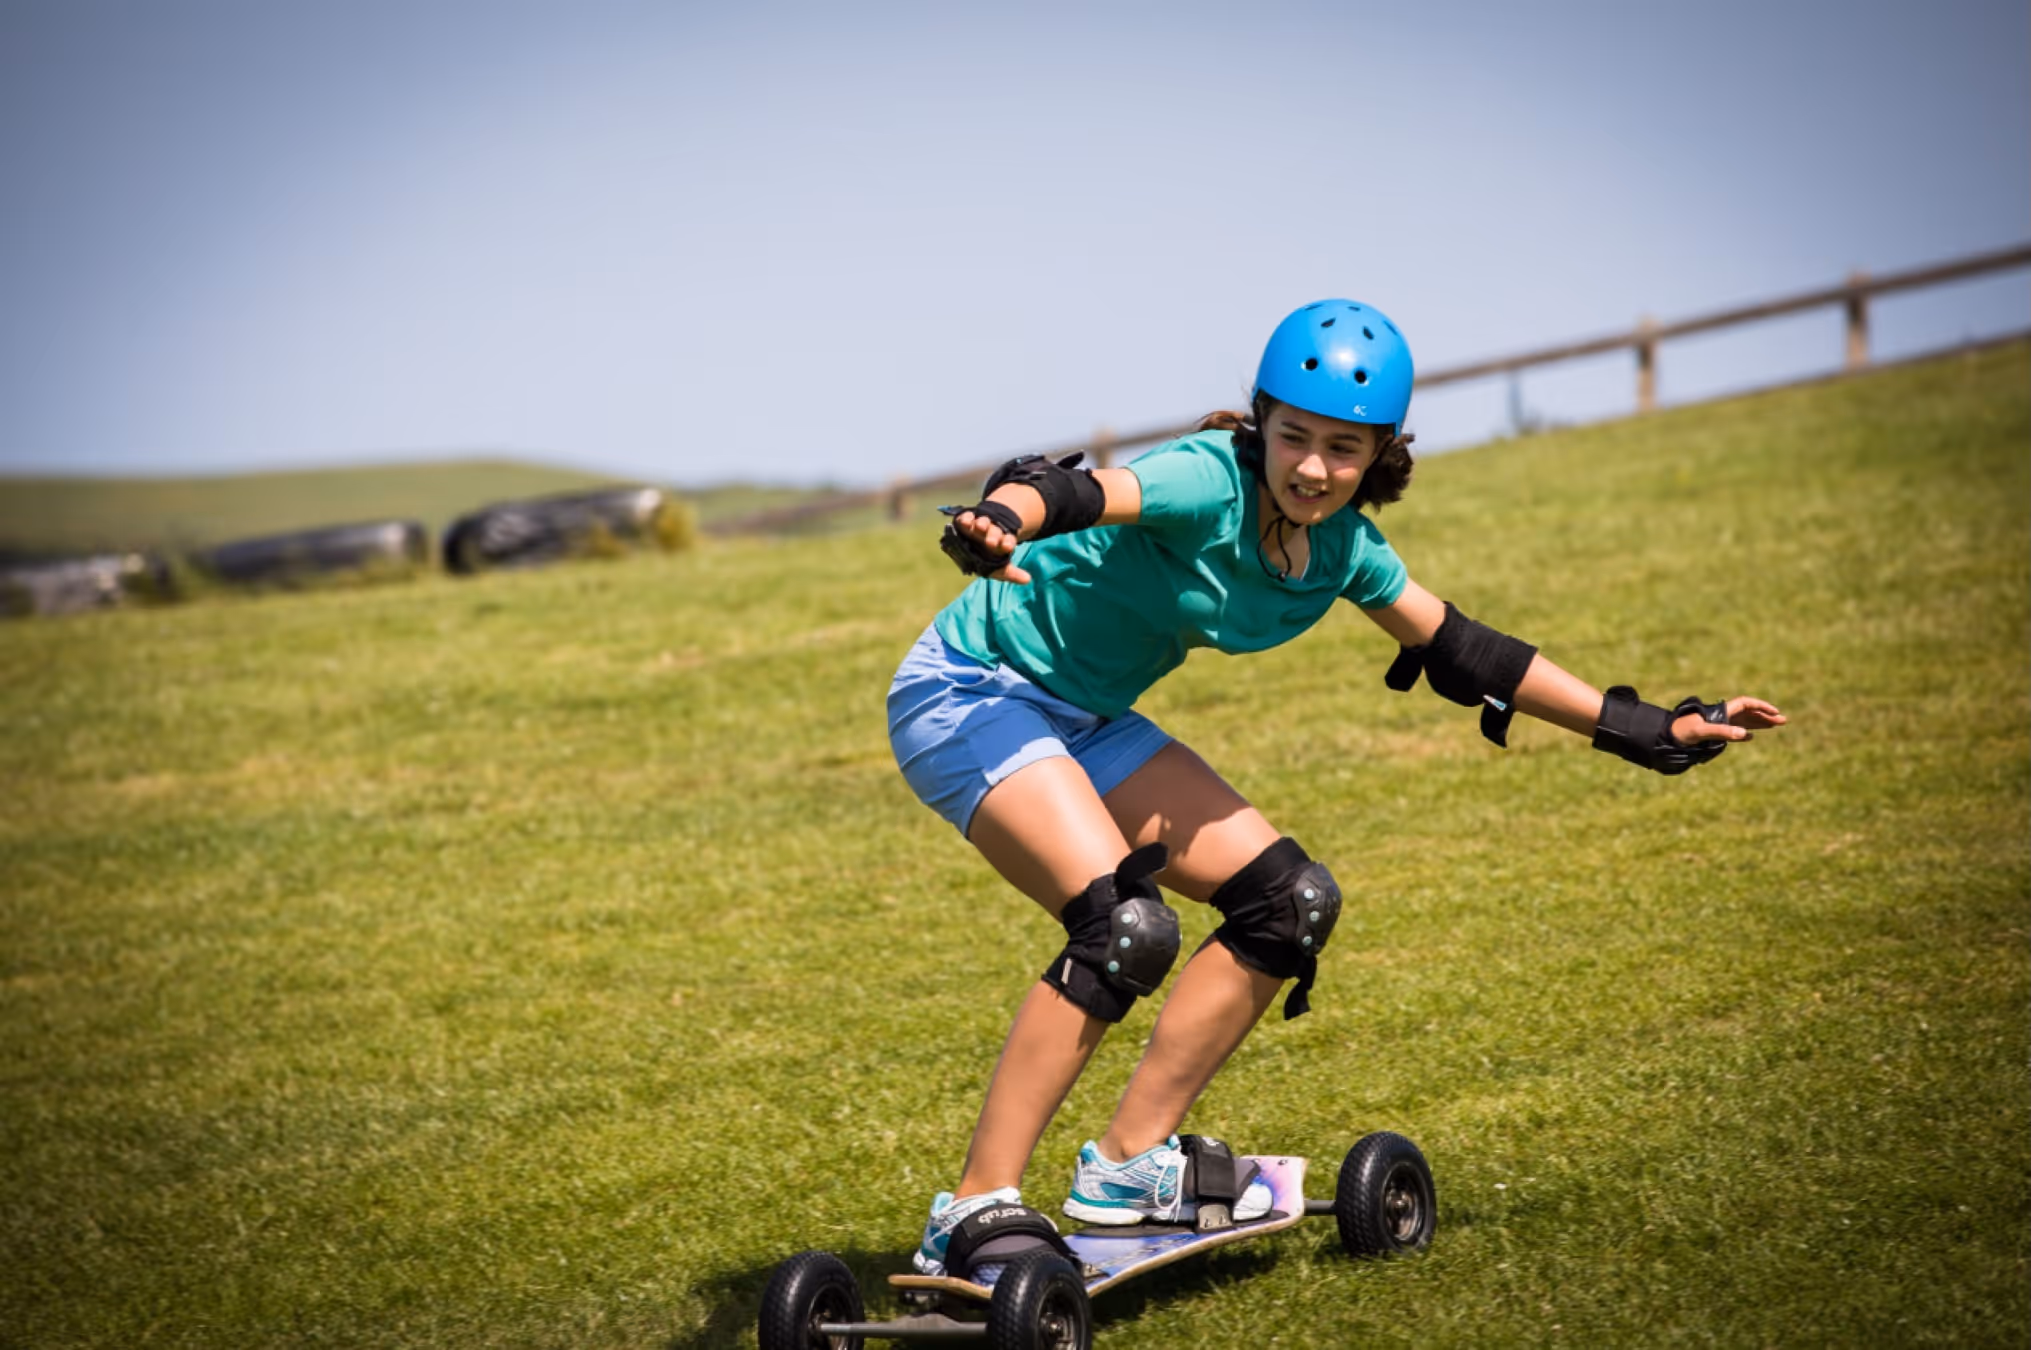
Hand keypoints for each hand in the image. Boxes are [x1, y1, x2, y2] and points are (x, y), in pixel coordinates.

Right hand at [946, 507, 1031, 584]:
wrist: (971, 547)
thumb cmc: (986, 559)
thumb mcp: (998, 569)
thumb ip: (1010, 574)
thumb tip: (1027, 580)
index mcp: (1002, 542)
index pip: (1008, 541)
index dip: (1007, 543)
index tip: (1007, 547)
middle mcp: (992, 532)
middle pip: (995, 532)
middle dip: (993, 536)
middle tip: (991, 542)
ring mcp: (979, 525)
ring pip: (983, 522)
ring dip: (982, 524)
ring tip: (980, 526)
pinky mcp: (966, 521)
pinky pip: (967, 517)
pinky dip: (967, 518)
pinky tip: (966, 521)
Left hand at [1670, 696, 1785, 746]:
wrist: (1665, 737)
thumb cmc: (1681, 732)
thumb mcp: (1700, 732)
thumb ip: (1721, 732)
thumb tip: (1744, 734)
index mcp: (1720, 712)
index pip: (1745, 704)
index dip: (1761, 706)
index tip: (1775, 712)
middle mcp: (1721, 715)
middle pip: (1748, 712)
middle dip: (1765, 715)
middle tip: (1783, 721)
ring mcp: (1718, 724)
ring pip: (1743, 721)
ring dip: (1759, 723)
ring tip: (1775, 726)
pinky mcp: (1712, 733)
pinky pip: (1732, 731)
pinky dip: (1743, 732)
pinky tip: (1749, 736)